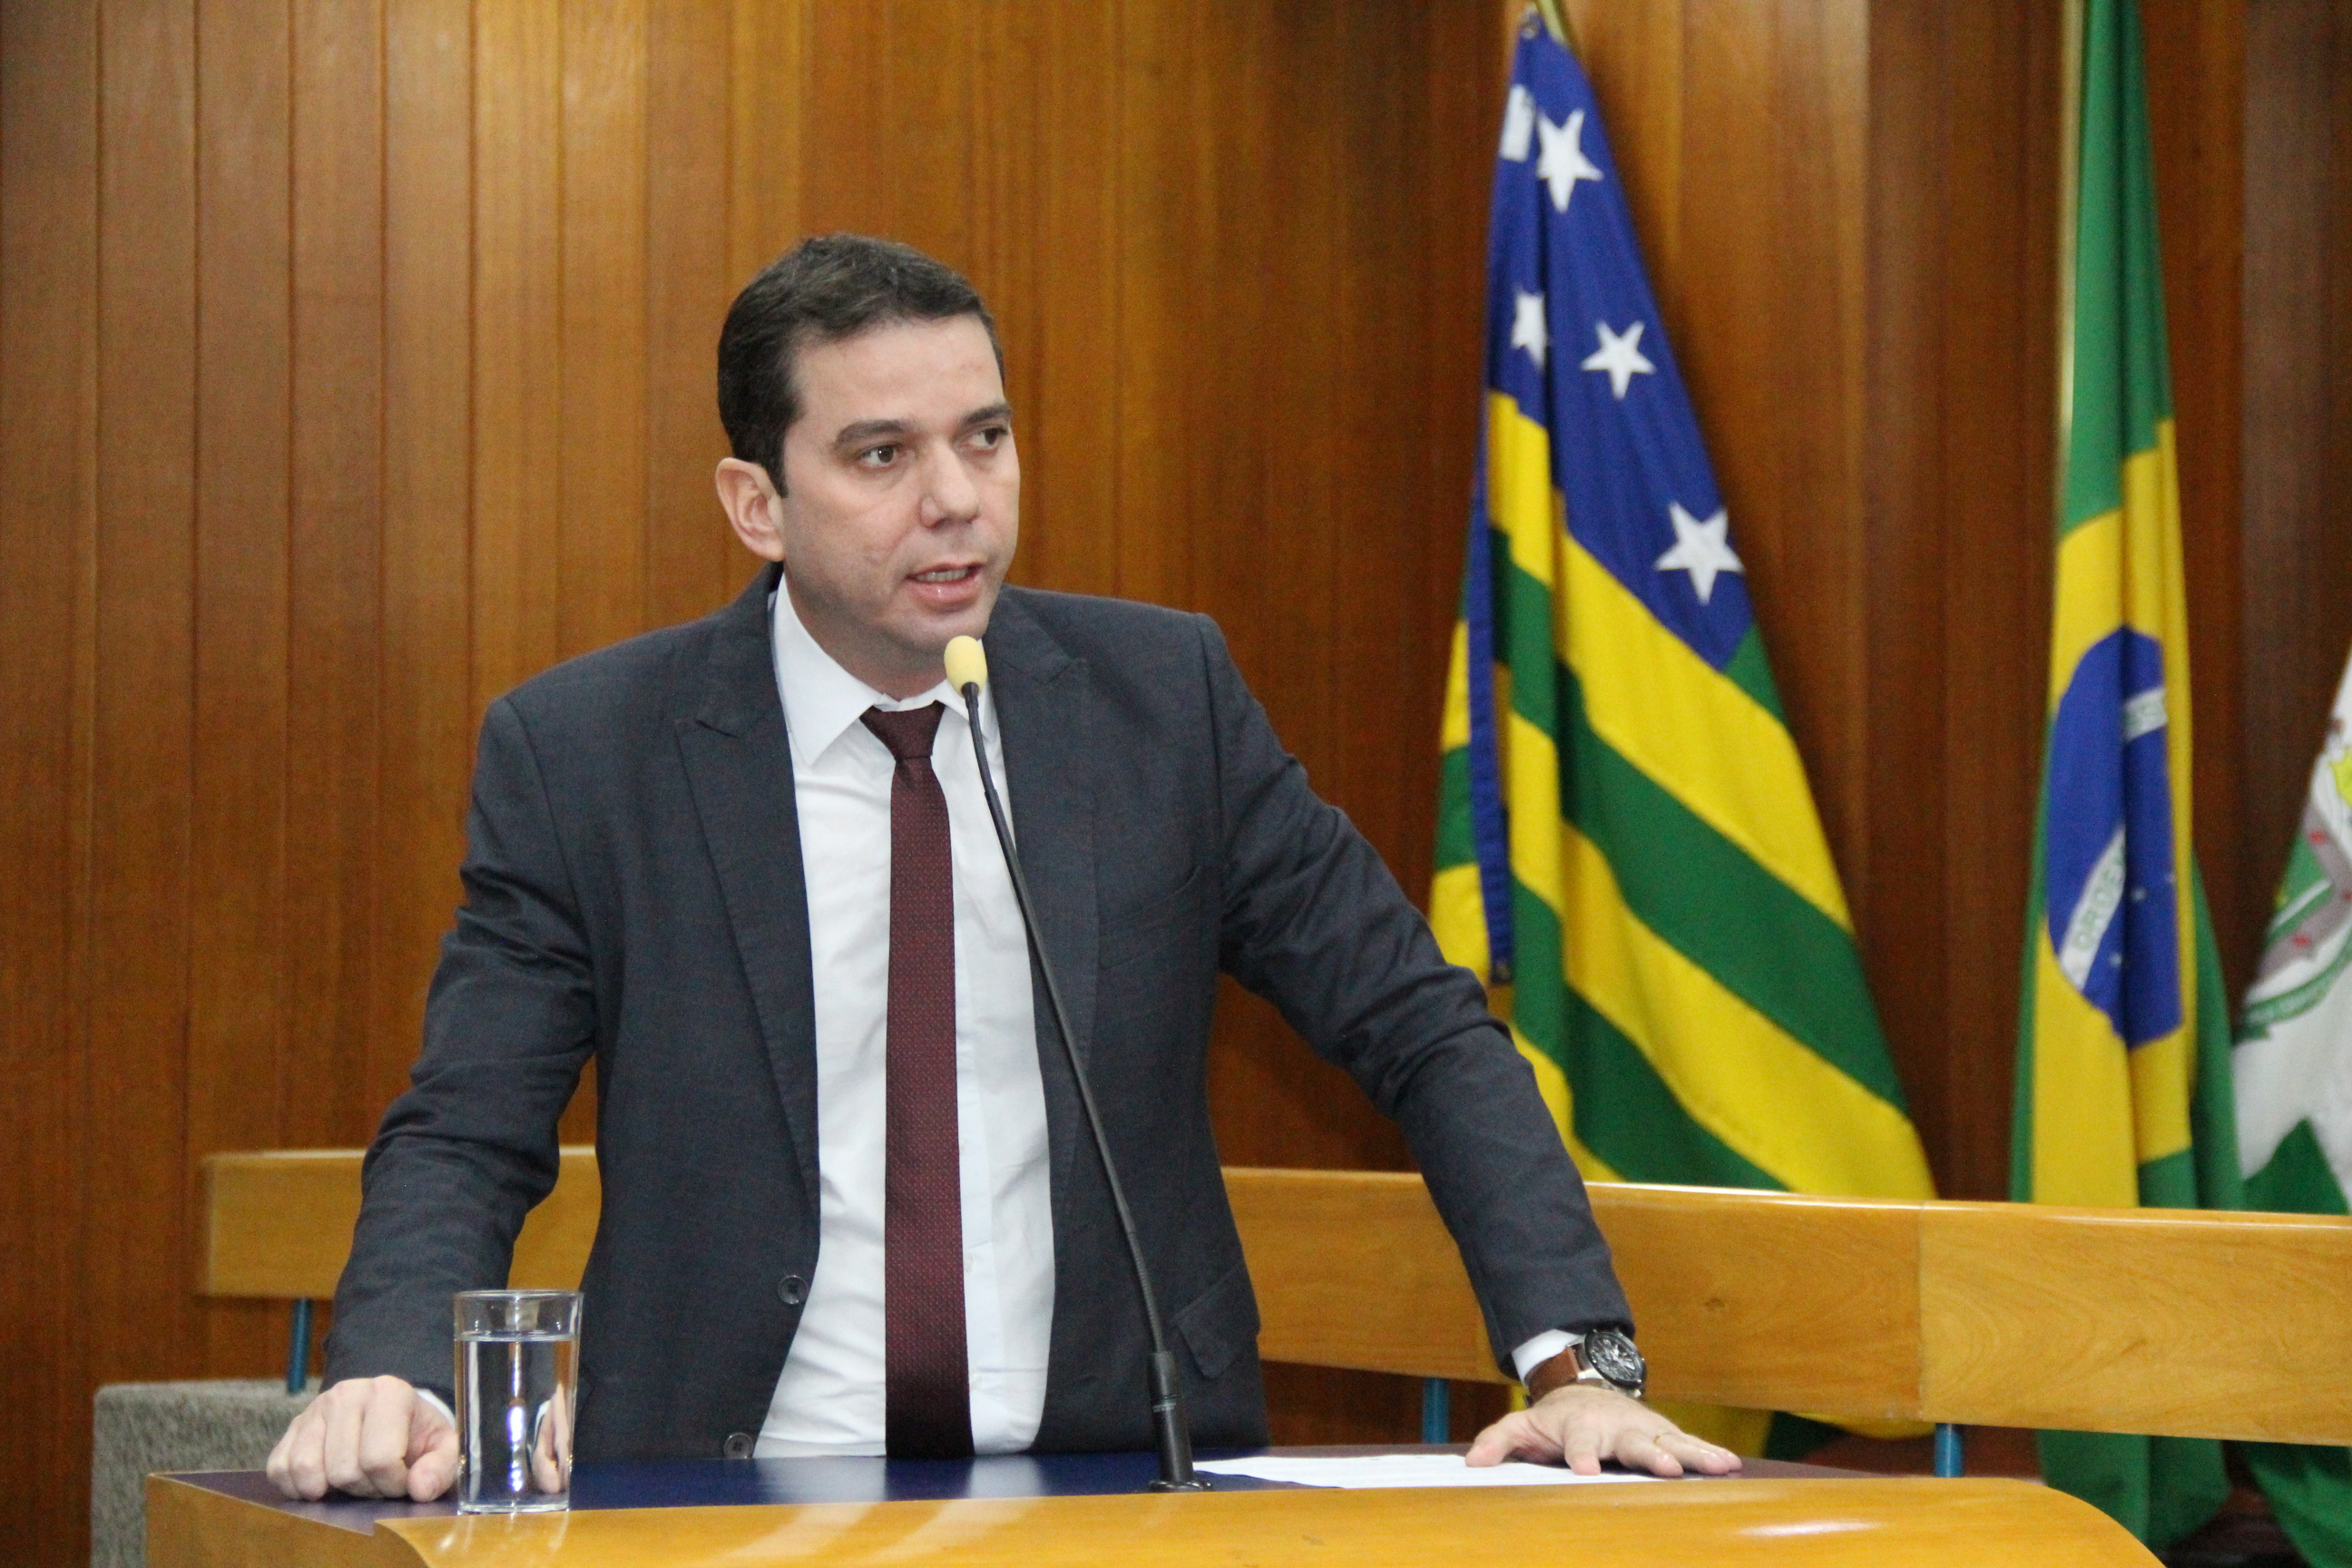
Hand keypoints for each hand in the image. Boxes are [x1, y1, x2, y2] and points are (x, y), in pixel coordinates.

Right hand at [266, 1375, 458, 1501]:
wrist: (389, 1415)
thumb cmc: (415, 1433)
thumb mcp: (440, 1446)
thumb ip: (441, 1467)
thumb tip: (420, 1489)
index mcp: (389, 1392)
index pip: (379, 1459)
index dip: (393, 1484)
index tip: (403, 1480)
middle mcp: (347, 1393)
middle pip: (345, 1471)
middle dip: (366, 1489)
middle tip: (379, 1481)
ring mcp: (315, 1409)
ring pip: (309, 1472)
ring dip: (333, 1491)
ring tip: (355, 1480)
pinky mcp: (291, 1428)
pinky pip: (280, 1470)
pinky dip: (299, 1488)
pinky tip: (324, 1484)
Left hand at [1465, 1384, 1742, 1477]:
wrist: (1586, 1389)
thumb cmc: (1554, 1418)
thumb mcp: (1521, 1424)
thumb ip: (1498, 1441)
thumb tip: (1472, 1464)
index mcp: (1579, 1426)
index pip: (1578, 1442)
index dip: (1581, 1456)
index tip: (1584, 1472)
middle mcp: (1615, 1425)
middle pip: (1633, 1441)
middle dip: (1649, 1454)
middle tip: (1664, 1467)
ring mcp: (1643, 1427)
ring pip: (1670, 1439)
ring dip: (1692, 1454)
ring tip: (1719, 1467)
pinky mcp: (1663, 1433)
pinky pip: (1689, 1443)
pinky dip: (1709, 1452)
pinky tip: (1731, 1464)